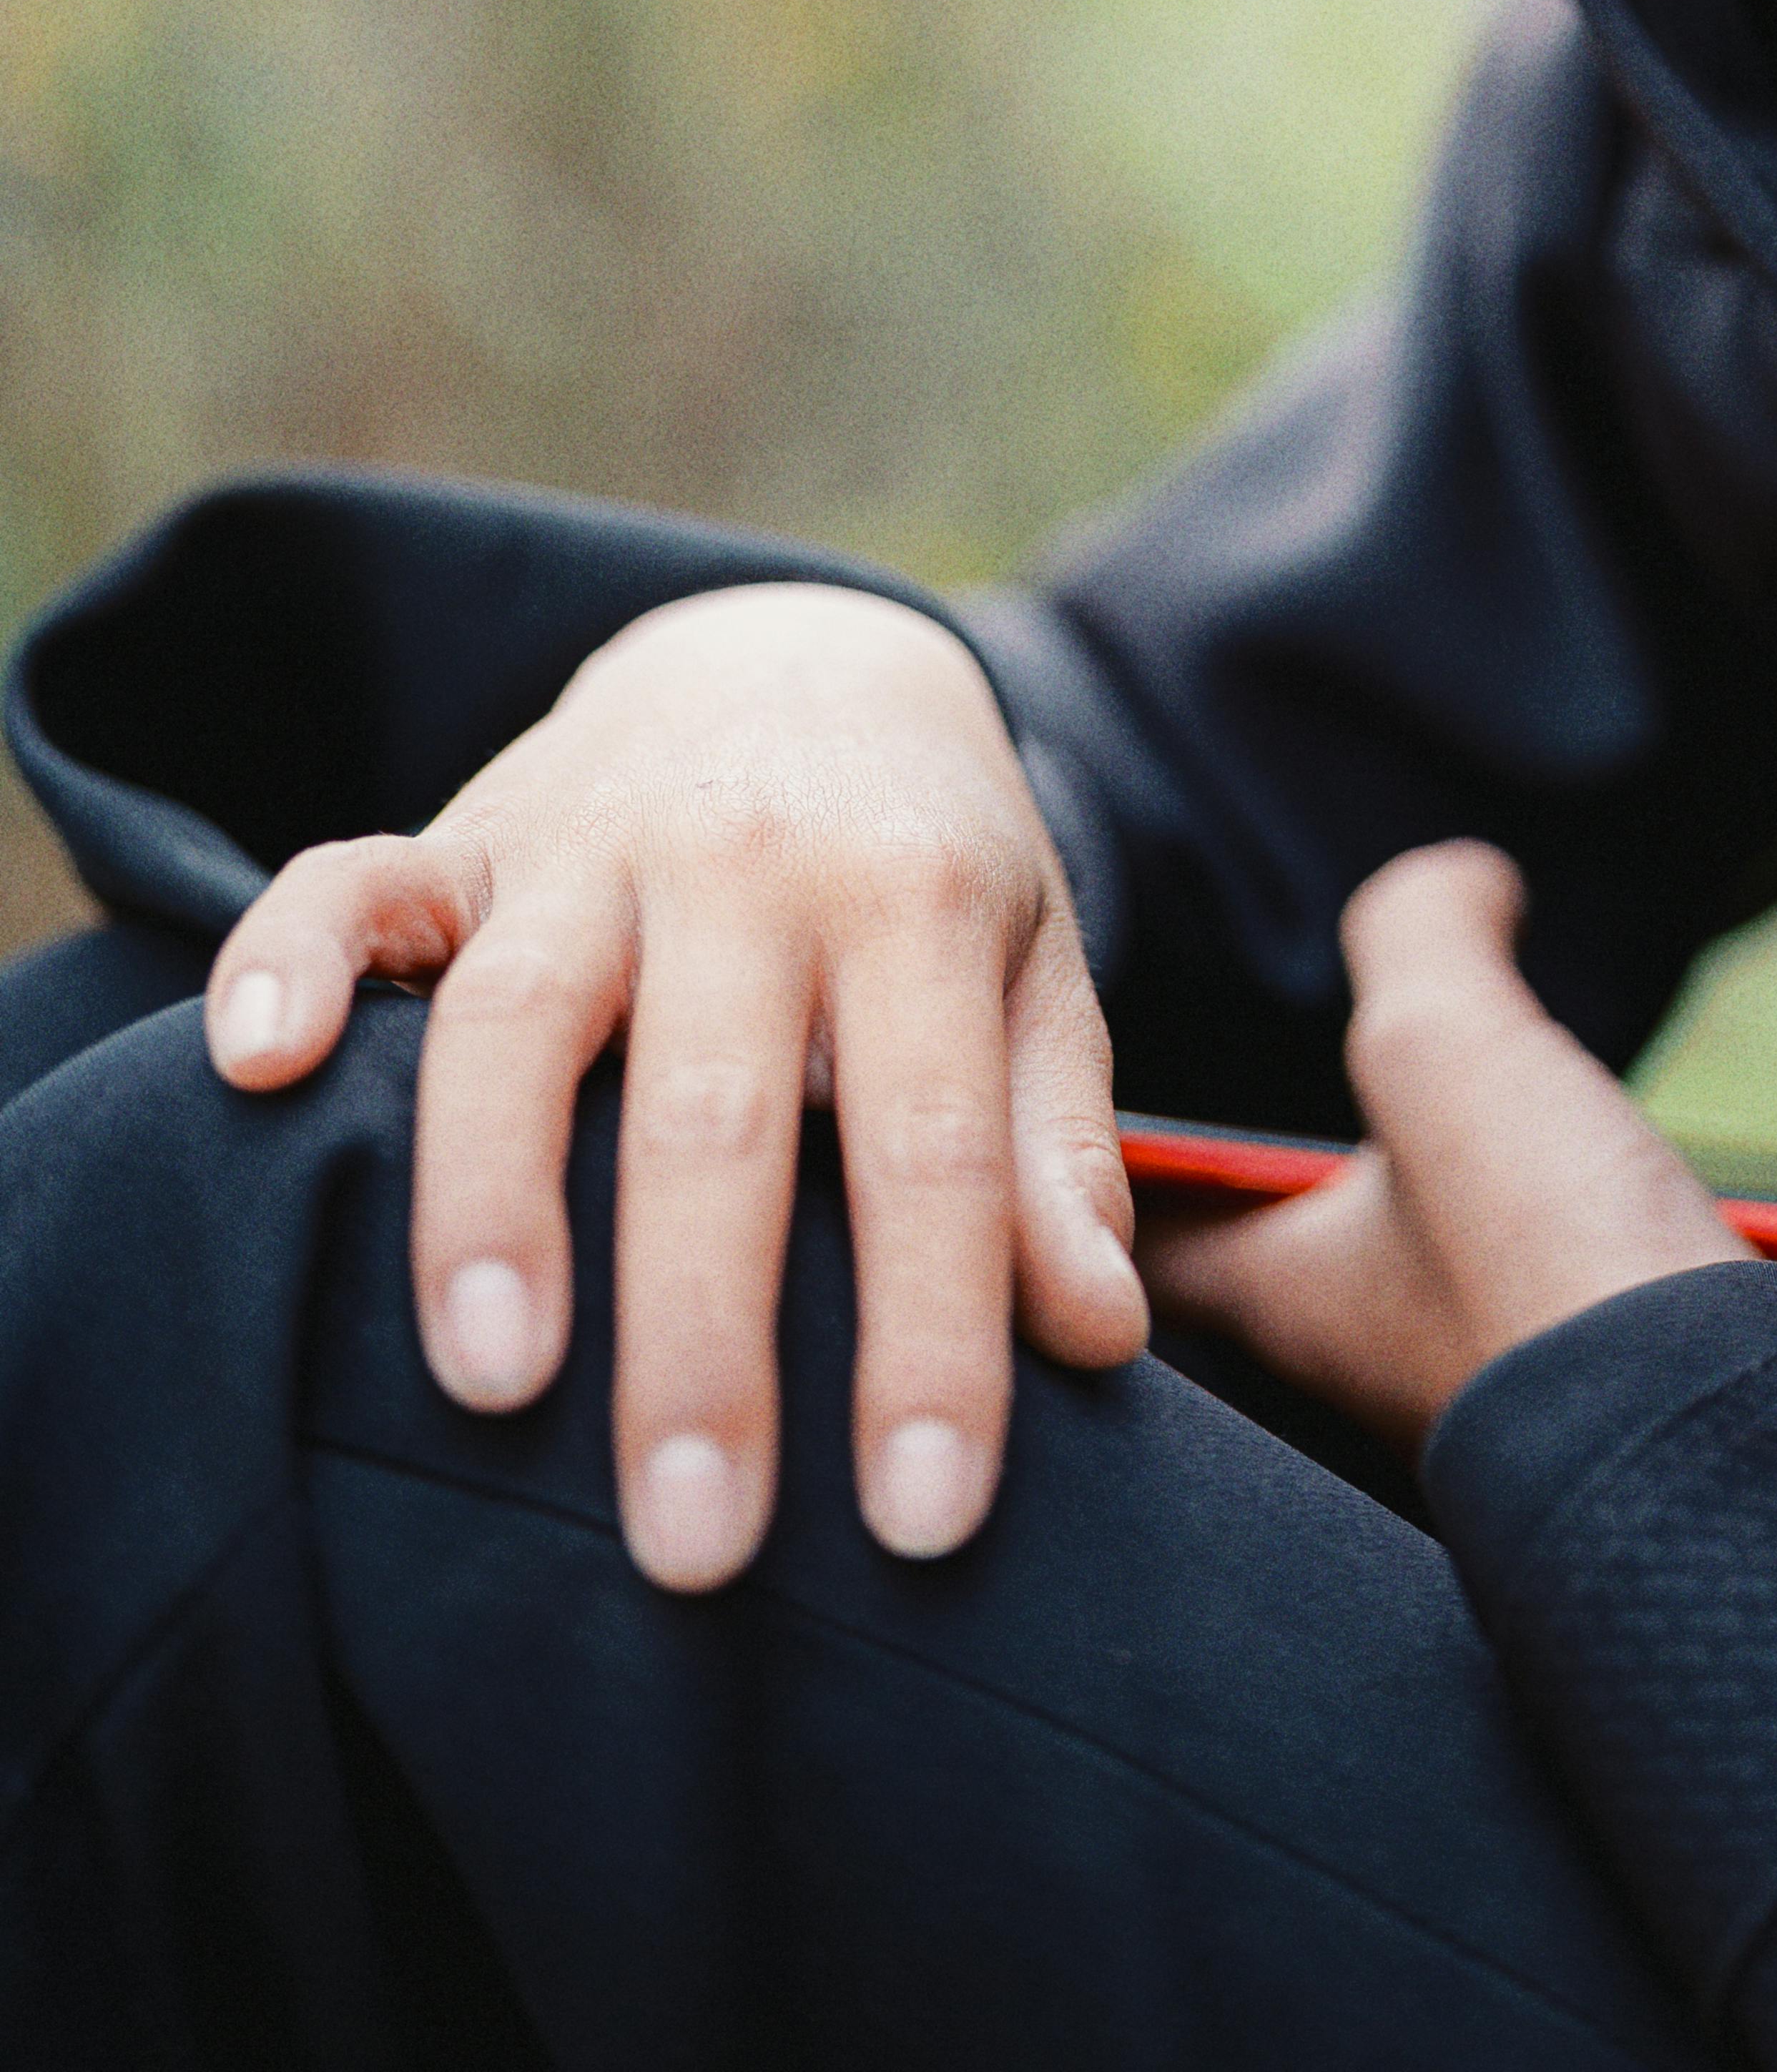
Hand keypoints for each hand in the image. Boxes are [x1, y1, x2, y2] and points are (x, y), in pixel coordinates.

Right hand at [202, 582, 1144, 1589]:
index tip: (925, 1527)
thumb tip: (1098, 1341)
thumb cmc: (926, 870)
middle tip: (692, 1547)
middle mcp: (747, 862)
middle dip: (700, 1340)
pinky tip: (255, 1069)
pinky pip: (352, 880)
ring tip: (491, 1385)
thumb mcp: (1030, 973)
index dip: (931, 1339)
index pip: (930, 1145)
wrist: (801, 653)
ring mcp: (588, 841)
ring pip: (518, 1021)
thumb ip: (1051, 1152)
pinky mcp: (462, 832)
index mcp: (911, 902)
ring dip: (494, 1201)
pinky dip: (289, 961)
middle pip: (711, 1111)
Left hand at [1141, 842, 1749, 1448]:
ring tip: (1427, 1133)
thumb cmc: (1549, 1266)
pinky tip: (1579, 1188)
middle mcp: (1364, 1361)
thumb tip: (1463, 881)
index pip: (1136, 1249)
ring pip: (1407, 1283)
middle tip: (1250, 1112)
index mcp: (1286, 1298)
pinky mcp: (1588, 1395)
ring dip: (1409, 1209)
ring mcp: (1481, 1384)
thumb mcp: (1444, 1047)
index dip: (1089, 1187)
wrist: (1729, 1455)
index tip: (1057, 1130)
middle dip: (1260, 1193)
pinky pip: (1528, 1298)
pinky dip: (1533, 1238)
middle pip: (1270, 1268)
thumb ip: (1425, 934)